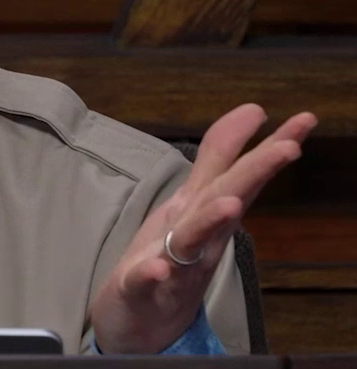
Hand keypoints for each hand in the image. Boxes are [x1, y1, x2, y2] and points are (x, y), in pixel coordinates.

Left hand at [89, 104, 316, 352]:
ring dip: (211, 221)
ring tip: (230, 204)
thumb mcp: (191, 203)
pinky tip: (158, 268)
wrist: (137, 324)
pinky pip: (146, 279)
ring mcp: (172, 264)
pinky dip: (153, 272)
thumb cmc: (167, 259)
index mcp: (205, 213)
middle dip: (255, 173)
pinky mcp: (140, 289)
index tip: (303, 118)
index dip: (265, 144)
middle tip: (288, 147)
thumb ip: (216, 164)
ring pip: (193, 239)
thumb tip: (249, 117)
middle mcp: (198, 238)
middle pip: (227, 198)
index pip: (238, 172)